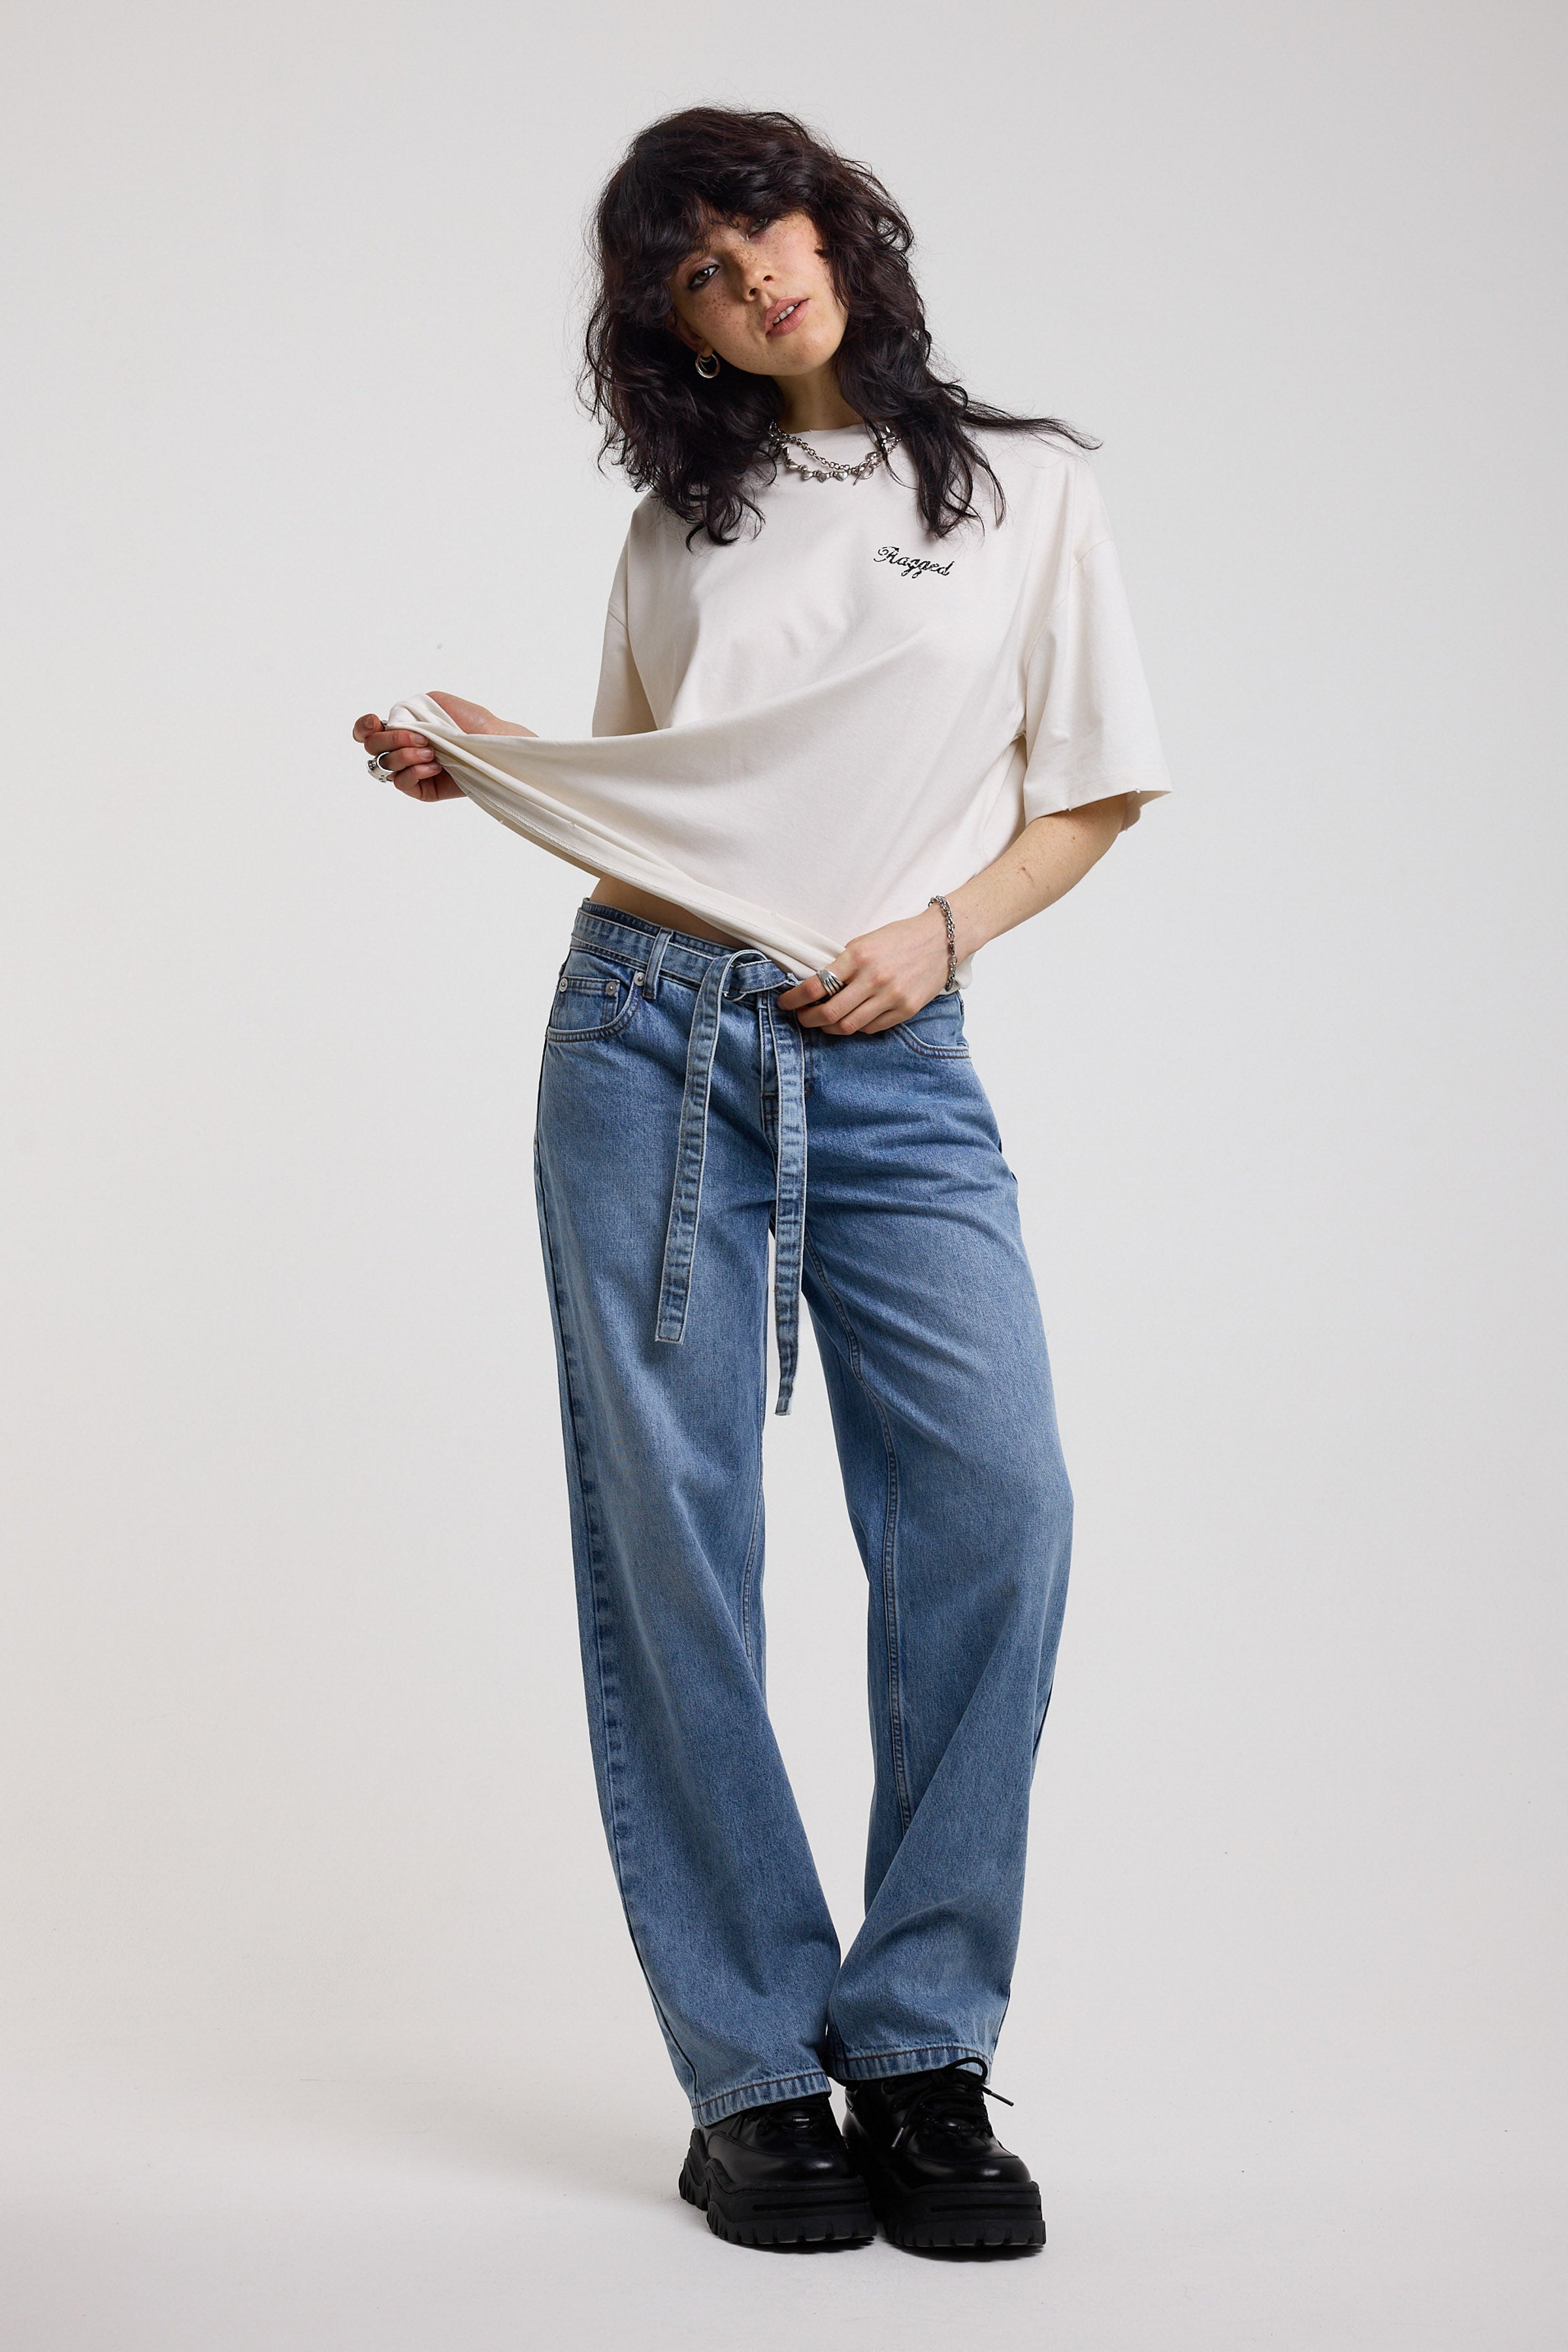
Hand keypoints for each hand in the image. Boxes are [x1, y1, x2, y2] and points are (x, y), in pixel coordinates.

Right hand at [351, 693, 536, 802]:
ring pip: (385, 766)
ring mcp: (413, 770)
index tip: (374, 721)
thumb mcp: (437, 703)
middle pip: (373, 748)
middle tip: (421, 739)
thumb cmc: (474, 722)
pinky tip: (434, 767)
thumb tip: (390, 725)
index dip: (364, 727)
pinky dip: (413, 772)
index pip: (368, 731)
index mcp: (405, 727)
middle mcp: (405, 749)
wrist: (496, 744)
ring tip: (432, 753)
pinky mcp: (423, 790)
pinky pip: (401, 783)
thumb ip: (408, 711)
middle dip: (392, 740)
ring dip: (405, 756)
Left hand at [777, 904, 951, 1034]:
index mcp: (858, 956)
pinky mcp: (905, 1010)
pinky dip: (856, 1026)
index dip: (795, 999)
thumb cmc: (901, 937)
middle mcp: (873, 979)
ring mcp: (891, 997)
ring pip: (849, 1026)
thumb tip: (817, 985)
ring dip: (829, 1028)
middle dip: (807, 1019)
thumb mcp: (865, 941)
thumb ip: (843, 963)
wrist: (943, 939)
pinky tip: (851, 1018)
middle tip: (801, 1017)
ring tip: (823, 1022)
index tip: (785, 1003)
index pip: (816, 986)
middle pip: (829, 1013)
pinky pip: (871, 1028)